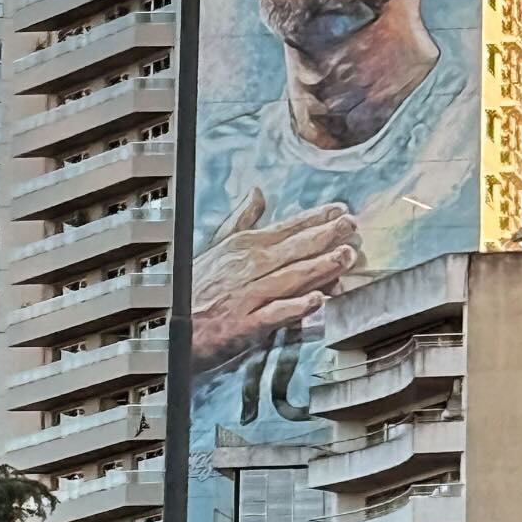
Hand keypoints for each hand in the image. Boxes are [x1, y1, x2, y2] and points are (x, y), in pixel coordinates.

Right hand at [192, 188, 359, 373]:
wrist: (169, 327)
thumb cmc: (193, 289)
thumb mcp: (216, 248)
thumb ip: (242, 221)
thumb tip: (257, 193)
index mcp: (243, 248)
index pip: (286, 227)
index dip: (315, 218)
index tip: (340, 209)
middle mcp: (247, 268)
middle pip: (293, 248)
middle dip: (325, 236)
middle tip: (352, 226)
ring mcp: (247, 297)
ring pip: (289, 277)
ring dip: (320, 266)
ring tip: (346, 257)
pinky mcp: (244, 326)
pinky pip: (273, 314)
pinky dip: (295, 307)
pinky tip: (317, 300)